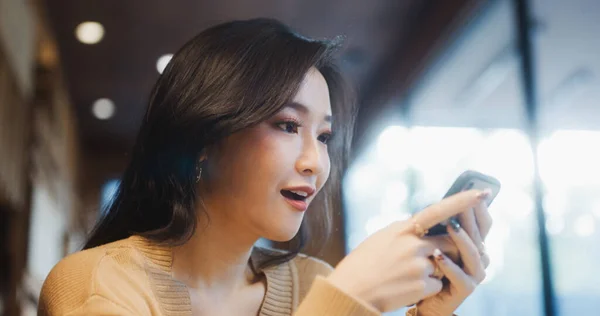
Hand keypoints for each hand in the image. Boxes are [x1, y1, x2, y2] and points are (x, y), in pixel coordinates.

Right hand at [326, 190, 488, 312]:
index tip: (483, 193)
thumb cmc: (363, 263)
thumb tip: (427, 228)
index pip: (438, 211)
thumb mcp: (382, 238)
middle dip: (449, 250)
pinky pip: (438, 285)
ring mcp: (419, 266)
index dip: (462, 201)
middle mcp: (413, 245)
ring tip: (405, 276)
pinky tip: (405, 288)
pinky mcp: (422, 286)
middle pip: (450, 242)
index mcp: (402, 229)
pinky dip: (427, 288)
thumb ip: (406, 232)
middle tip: (428, 258)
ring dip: (433, 271)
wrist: (351, 292)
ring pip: (443, 266)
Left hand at [416, 196, 492, 315]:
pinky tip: (437, 255)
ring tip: (450, 225)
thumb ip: (440, 227)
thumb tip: (438, 203)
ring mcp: (474, 273)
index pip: (482, 221)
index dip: (479, 206)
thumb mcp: (434, 241)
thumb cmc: (428, 267)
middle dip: (470, 217)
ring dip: (461, 238)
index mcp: (474, 243)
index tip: (475, 189)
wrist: (422, 299)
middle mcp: (479, 257)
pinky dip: (449, 265)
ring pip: (473, 253)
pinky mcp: (465, 289)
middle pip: (479, 234)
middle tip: (462, 202)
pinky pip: (461, 276)